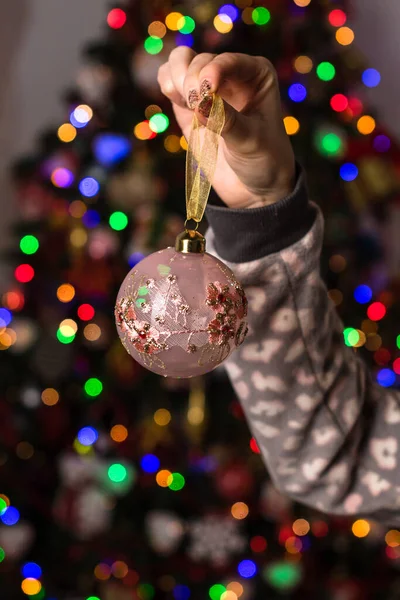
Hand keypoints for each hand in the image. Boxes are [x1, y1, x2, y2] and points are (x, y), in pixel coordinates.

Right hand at [158, 48, 295, 208]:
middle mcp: (231, 74)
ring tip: (187, 105)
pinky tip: (179, 104)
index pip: (227, 61)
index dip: (212, 71)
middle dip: (191, 81)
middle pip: (199, 60)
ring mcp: (208, 88)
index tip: (206, 90)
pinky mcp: (189, 104)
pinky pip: (169, 80)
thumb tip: (199, 104)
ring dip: (176, 79)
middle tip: (195, 109)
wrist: (253, 186)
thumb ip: (225, 120)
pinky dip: (167, 85)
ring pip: (180, 62)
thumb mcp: (250, 141)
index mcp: (256, 74)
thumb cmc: (262, 159)